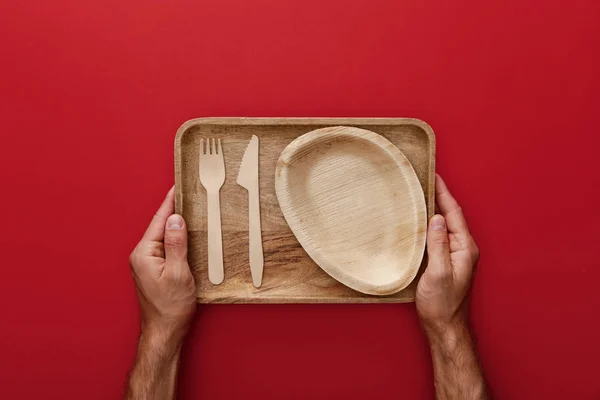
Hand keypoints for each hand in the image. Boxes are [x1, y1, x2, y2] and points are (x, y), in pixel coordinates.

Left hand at [129, 187, 195, 346]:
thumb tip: (176, 219)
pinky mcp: (154, 270)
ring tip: (189, 208)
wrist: (164, 332)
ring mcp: (146, 263)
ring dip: (176, 224)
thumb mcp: (178, 273)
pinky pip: (165, 247)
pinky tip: (186, 234)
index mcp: (144, 253)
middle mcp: (141, 256)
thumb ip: (176, 244)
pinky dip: (176, 238)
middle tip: (188, 193)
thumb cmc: (171, 307)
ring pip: (163, 236)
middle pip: (160, 226)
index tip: (177, 187)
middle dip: (173, 210)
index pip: (159, 220)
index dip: (170, 202)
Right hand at [416, 174, 479, 337]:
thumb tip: (435, 219)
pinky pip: (438, 236)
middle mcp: (462, 249)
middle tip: (425, 180)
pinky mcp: (445, 262)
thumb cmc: (442, 305)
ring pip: (444, 225)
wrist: (445, 328)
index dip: (444, 193)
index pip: (454, 213)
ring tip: (421, 194)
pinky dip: (429, 224)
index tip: (435, 176)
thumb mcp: (438, 273)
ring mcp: (455, 255)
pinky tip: (420, 222)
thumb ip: (438, 245)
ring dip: (434, 209)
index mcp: (465, 248)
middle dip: (439, 196)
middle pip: (450, 216)